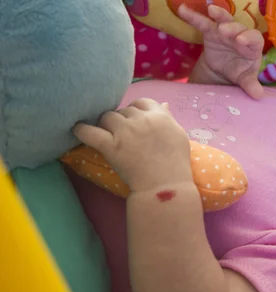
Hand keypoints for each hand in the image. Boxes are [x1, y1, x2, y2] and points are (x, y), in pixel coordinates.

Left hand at [73, 98, 192, 192]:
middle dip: (122, 120)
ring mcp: (124, 132)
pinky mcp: (110, 146)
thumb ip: (169, 118)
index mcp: (159, 116)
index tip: (135, 121)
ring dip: (107, 125)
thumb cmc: (176, 163)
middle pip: (123, 111)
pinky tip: (77, 129)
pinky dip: (81, 130)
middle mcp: (141, 119)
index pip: (141, 102)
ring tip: (108, 136)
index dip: (136, 110)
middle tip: (124, 135)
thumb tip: (164, 104)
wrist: (165, 186)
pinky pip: (89, 132)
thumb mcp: (179, 135)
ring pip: (107, 117)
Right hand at [178, 4, 263, 98]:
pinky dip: (193, 16)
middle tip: (224, 30)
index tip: (241, 41)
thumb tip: (258, 96)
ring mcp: (225, 31)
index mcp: (252, 47)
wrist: (224, 70)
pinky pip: (202, 23)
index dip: (249, 38)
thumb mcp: (244, 79)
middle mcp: (240, 35)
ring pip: (224, 20)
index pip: (255, 39)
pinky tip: (183, 10)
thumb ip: (250, 85)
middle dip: (232, 28)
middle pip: (238, 28)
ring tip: (212, 10)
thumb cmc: (239, 72)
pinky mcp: (211, 32)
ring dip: (219, 14)